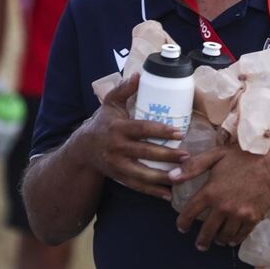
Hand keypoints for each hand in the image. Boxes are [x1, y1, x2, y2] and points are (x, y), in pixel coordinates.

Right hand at [72, 73, 188, 200]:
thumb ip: (124, 89)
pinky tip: (168, 194)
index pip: (142, 129)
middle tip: (187, 156)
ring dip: (162, 177)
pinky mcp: (119, 177)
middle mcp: (116, 147)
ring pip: (141, 173)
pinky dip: (152, 191)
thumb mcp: (110, 104)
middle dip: (167, 155)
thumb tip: (140, 74)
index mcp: (118, 128)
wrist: (83, 148)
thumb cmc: (102, 123)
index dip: (161, 131)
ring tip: (181, 176)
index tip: (180, 132)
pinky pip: (137, 186)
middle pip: (145, 152)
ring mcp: (117, 165)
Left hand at [171, 145, 269, 250]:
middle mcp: (223, 207)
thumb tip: (171, 177)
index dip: (183, 223)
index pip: (190, 213)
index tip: (182, 227)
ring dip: (218, 240)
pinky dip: (234, 239)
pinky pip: (240, 235)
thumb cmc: (244, 157)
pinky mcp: (252, 219)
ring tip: (215, 241)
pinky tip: (231, 240)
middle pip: (206, 231)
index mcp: (210, 192)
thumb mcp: (216, 155)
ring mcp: (238, 215)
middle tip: (199, 244)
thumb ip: (193, 166)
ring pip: (224, 236)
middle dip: (201, 240)